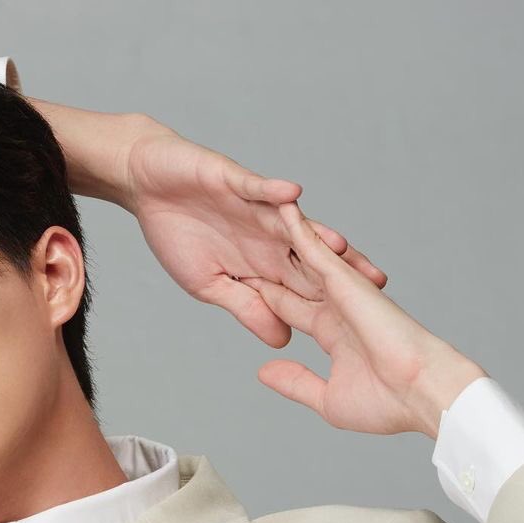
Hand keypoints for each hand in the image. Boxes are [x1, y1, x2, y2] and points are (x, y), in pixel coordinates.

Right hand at [121, 123, 388, 348]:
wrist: (147, 185)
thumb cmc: (177, 234)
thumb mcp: (209, 285)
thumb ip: (247, 308)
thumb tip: (283, 341)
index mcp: (262, 264)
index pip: (303, 285)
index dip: (329, 301)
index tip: (359, 323)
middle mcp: (267, 236)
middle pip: (312, 254)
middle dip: (342, 269)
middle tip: (376, 285)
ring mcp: (255, 208)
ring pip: (293, 223)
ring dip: (316, 234)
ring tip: (342, 246)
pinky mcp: (234, 182)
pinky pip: (256, 187)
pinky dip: (272, 192)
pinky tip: (292, 197)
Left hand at [241, 202, 487, 438]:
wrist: (421, 394)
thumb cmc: (386, 404)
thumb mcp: (326, 397)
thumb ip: (295, 381)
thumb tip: (263, 372)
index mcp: (333, 334)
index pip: (291, 310)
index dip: (267, 296)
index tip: (242, 284)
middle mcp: (337, 307)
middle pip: (294, 278)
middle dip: (268, 261)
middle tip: (237, 238)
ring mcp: (342, 292)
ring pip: (304, 256)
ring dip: (281, 236)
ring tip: (255, 211)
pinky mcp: (346, 280)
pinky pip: (315, 248)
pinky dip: (298, 228)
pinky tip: (278, 207)